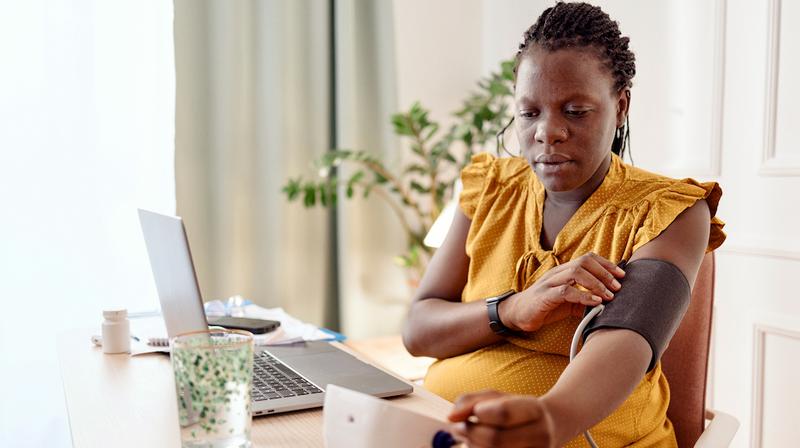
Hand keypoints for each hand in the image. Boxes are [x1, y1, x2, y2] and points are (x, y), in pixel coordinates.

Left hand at [448, 390, 557, 447]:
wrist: (550, 427)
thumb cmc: (516, 410)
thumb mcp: (496, 397)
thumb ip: (470, 401)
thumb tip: (451, 417)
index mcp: (535, 410)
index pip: (503, 413)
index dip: (480, 412)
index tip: (473, 412)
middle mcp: (541, 435)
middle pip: (495, 439)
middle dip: (470, 433)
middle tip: (458, 428)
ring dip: (473, 445)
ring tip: (471, 436)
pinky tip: (481, 446)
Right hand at [501, 252, 624, 331]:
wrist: (518, 314)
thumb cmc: (545, 306)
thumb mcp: (569, 302)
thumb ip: (585, 299)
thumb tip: (607, 303)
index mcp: (564, 271)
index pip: (587, 258)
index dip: (606, 264)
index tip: (622, 275)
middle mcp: (557, 272)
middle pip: (584, 261)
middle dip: (604, 272)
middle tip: (617, 286)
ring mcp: (550, 282)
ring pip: (576, 272)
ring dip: (596, 283)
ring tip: (608, 295)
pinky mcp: (544, 296)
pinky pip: (566, 291)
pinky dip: (583, 296)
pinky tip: (594, 303)